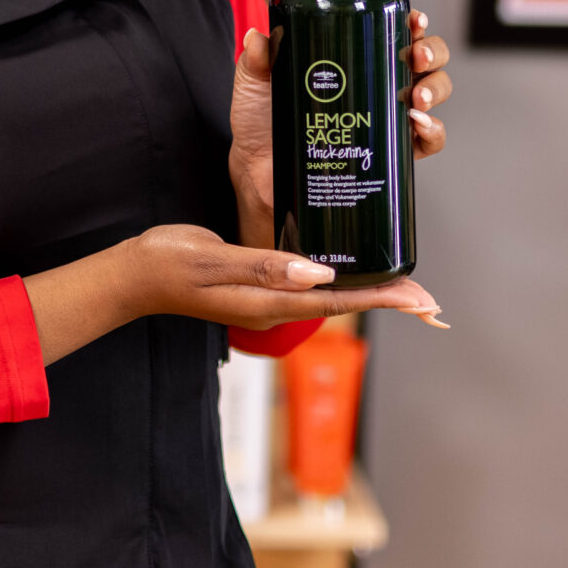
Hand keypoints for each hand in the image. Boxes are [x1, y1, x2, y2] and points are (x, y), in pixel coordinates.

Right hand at [23, 224, 440, 364]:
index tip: (421, 301)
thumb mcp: (212, 260)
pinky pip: (313, 287)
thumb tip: (318, 274)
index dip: (384, 299)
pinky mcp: (261, 286)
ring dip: (373, 294)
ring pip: (333, 297)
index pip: (339, 301)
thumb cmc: (167, 265)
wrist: (134, 276)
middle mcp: (275, 306)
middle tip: (434, 306)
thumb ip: (262, 266)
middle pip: (345, 304)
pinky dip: (345, 282)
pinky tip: (356, 269)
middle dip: (390, 303)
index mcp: (268, 302)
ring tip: (410, 293)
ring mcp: (269, 300)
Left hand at [227, 9, 452, 243]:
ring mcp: (389, 117)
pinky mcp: (391, 152)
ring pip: (434, 92)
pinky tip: (418, 125)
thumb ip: (256, 60)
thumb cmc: (262, 124)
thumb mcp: (256, 86)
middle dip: (431, 52)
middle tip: (416, 57)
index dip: (412, 22)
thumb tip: (257, 36)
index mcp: (354, 58)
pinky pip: (429, 139)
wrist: (261, 175)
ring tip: (416, 97)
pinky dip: (433, 130)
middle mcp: (378, 83)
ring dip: (435, 88)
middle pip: (425, 58)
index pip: (394, 31)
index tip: (413, 19)